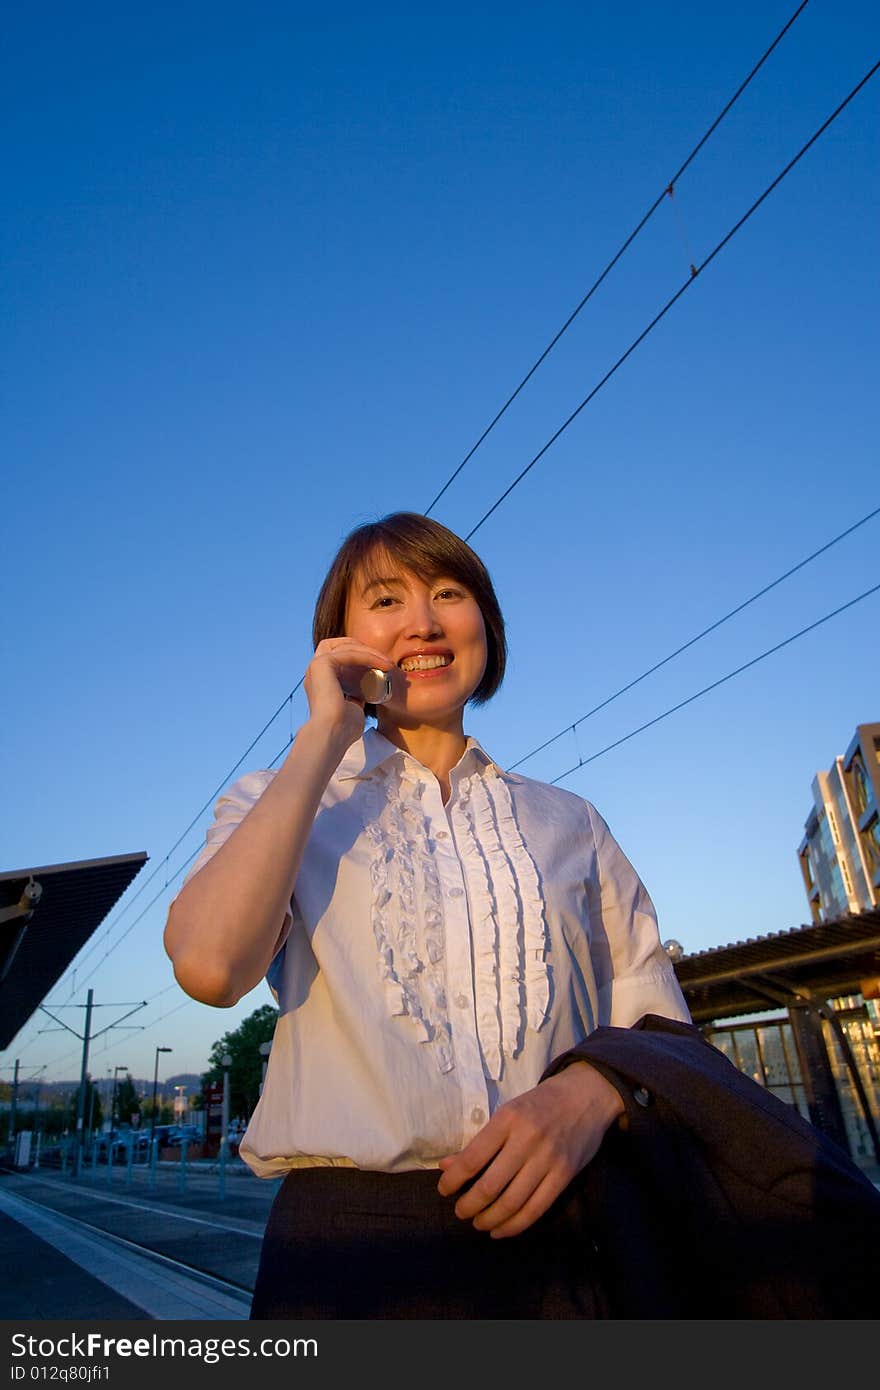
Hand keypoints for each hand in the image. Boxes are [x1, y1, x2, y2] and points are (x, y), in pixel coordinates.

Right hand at [304, 637, 393, 739]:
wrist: (332, 735)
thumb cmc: (343, 729)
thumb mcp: (354, 707)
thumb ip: (357, 696)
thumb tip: (370, 691)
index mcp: (320, 681)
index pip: (339, 658)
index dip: (359, 657)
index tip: (380, 667)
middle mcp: (315, 671)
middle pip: (339, 645)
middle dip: (362, 648)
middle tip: (383, 660)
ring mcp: (316, 666)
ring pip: (346, 646)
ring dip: (369, 652)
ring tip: (388, 663)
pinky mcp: (322, 664)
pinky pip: (349, 653)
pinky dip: (368, 656)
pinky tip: (383, 664)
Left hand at [436, 1063, 623, 1238]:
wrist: (586, 1095)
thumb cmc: (540, 1104)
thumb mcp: (507, 1112)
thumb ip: (479, 1140)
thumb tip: (446, 1166)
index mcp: (507, 1119)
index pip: (472, 1158)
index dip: (453, 1181)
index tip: (444, 1190)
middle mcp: (527, 1139)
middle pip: (490, 1186)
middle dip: (469, 1206)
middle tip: (460, 1212)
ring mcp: (548, 1159)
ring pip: (512, 1202)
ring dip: (490, 1219)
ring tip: (478, 1223)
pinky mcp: (565, 1175)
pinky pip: (536, 1209)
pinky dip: (515, 1225)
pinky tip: (501, 1229)